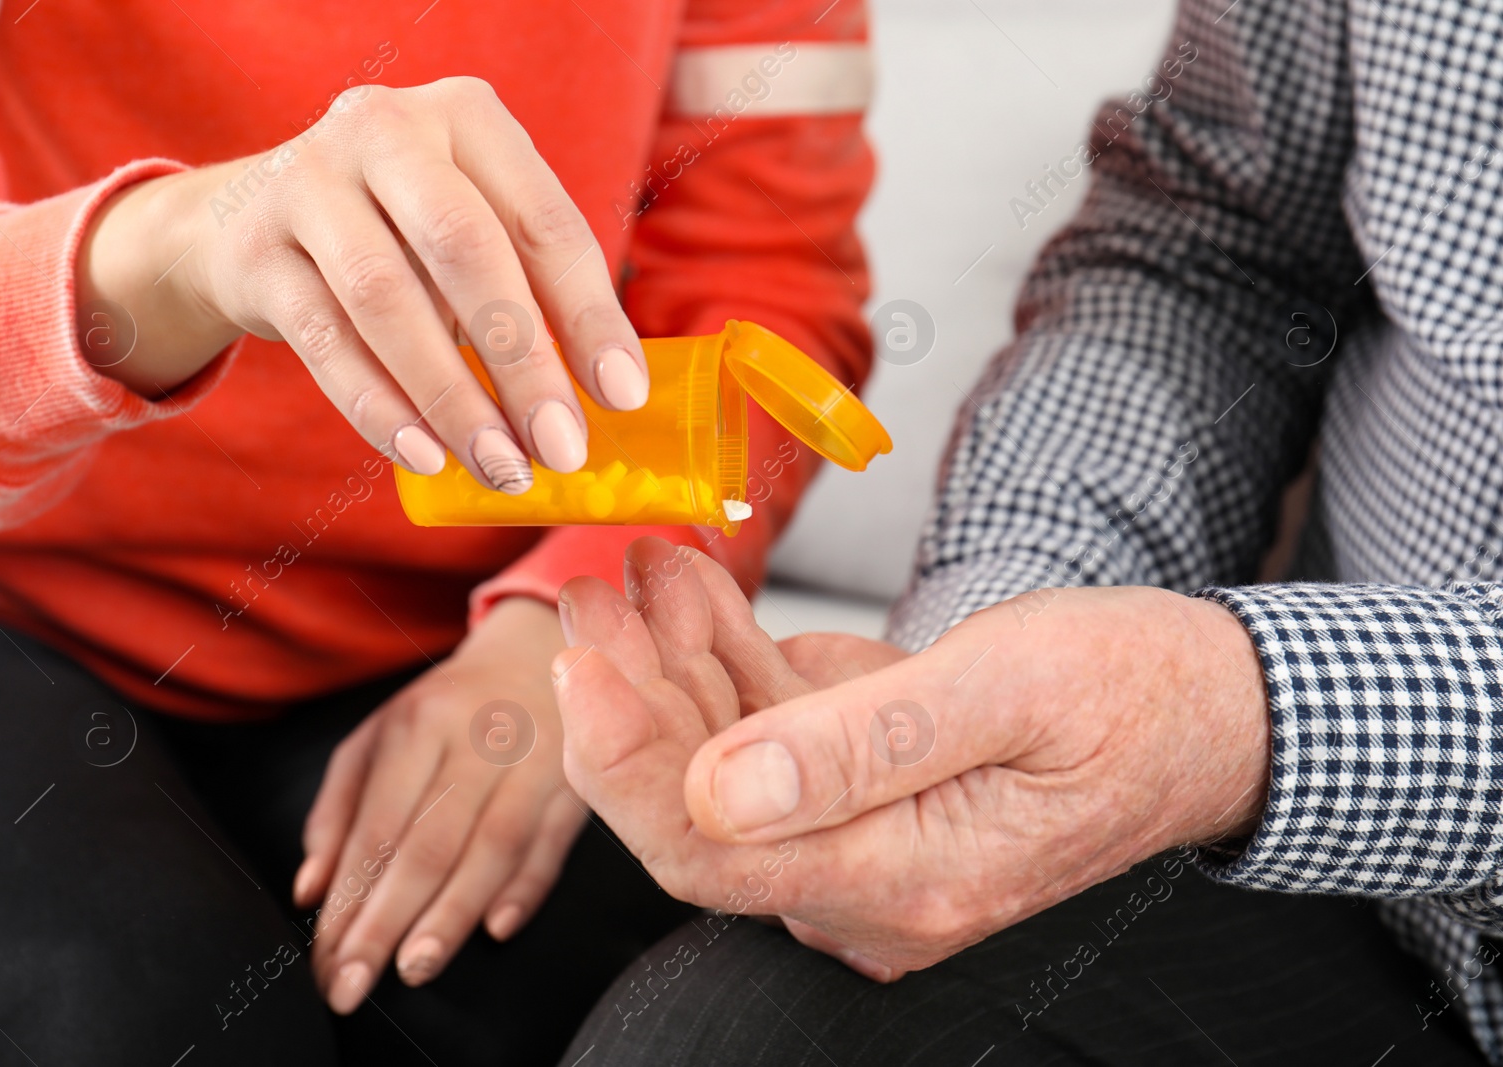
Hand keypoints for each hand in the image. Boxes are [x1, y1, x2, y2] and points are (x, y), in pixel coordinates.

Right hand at [78, 78, 647, 490]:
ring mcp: (308, 183)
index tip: (622, 398)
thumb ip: (534, 291)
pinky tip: (426, 457)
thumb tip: (610, 393)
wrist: (243, 223)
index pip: (544, 221)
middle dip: (522, 361)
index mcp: (466, 115)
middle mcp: (384, 129)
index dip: (590, 316)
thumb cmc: (399, 235)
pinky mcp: (255, 250)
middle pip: (466, 250)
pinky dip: (381, 408)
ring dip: (453, 398)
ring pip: (388, 301)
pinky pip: (326, 342)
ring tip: (502, 467)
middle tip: (562, 448)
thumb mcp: (471, 230)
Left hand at [295, 596, 583, 1013]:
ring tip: (415, 967)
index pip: (377, 826)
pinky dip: (527, 886)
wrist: (538, 652)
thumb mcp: (380, 735)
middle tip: (357, 982)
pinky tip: (498, 928)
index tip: (325, 958)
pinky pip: (553, 842)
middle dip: (388, 919)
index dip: (349, 897)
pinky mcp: (577, 780)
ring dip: (452, 913)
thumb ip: (338, 809)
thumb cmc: (448, 708)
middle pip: (430, 841)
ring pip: (493, 846)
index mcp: (418, 726)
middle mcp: (476, 740)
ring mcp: (533, 759)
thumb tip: (310, 890)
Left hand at [555, 538, 1270, 979]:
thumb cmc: (1131, 691)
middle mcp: (872, 883)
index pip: (708, 852)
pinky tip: (689, 591)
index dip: (622, 764)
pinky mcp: (872, 796)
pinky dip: (729, 662)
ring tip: (632, 572)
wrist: (1209, 706)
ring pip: (728, 763)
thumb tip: (719, 793)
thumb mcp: (1005, 693)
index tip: (581, 664)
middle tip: (588, 592)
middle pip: (700, 807)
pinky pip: (776, 737)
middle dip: (633, 696)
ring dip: (673, 665)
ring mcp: (869, 841)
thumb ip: (863, 748)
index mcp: (905, 877)